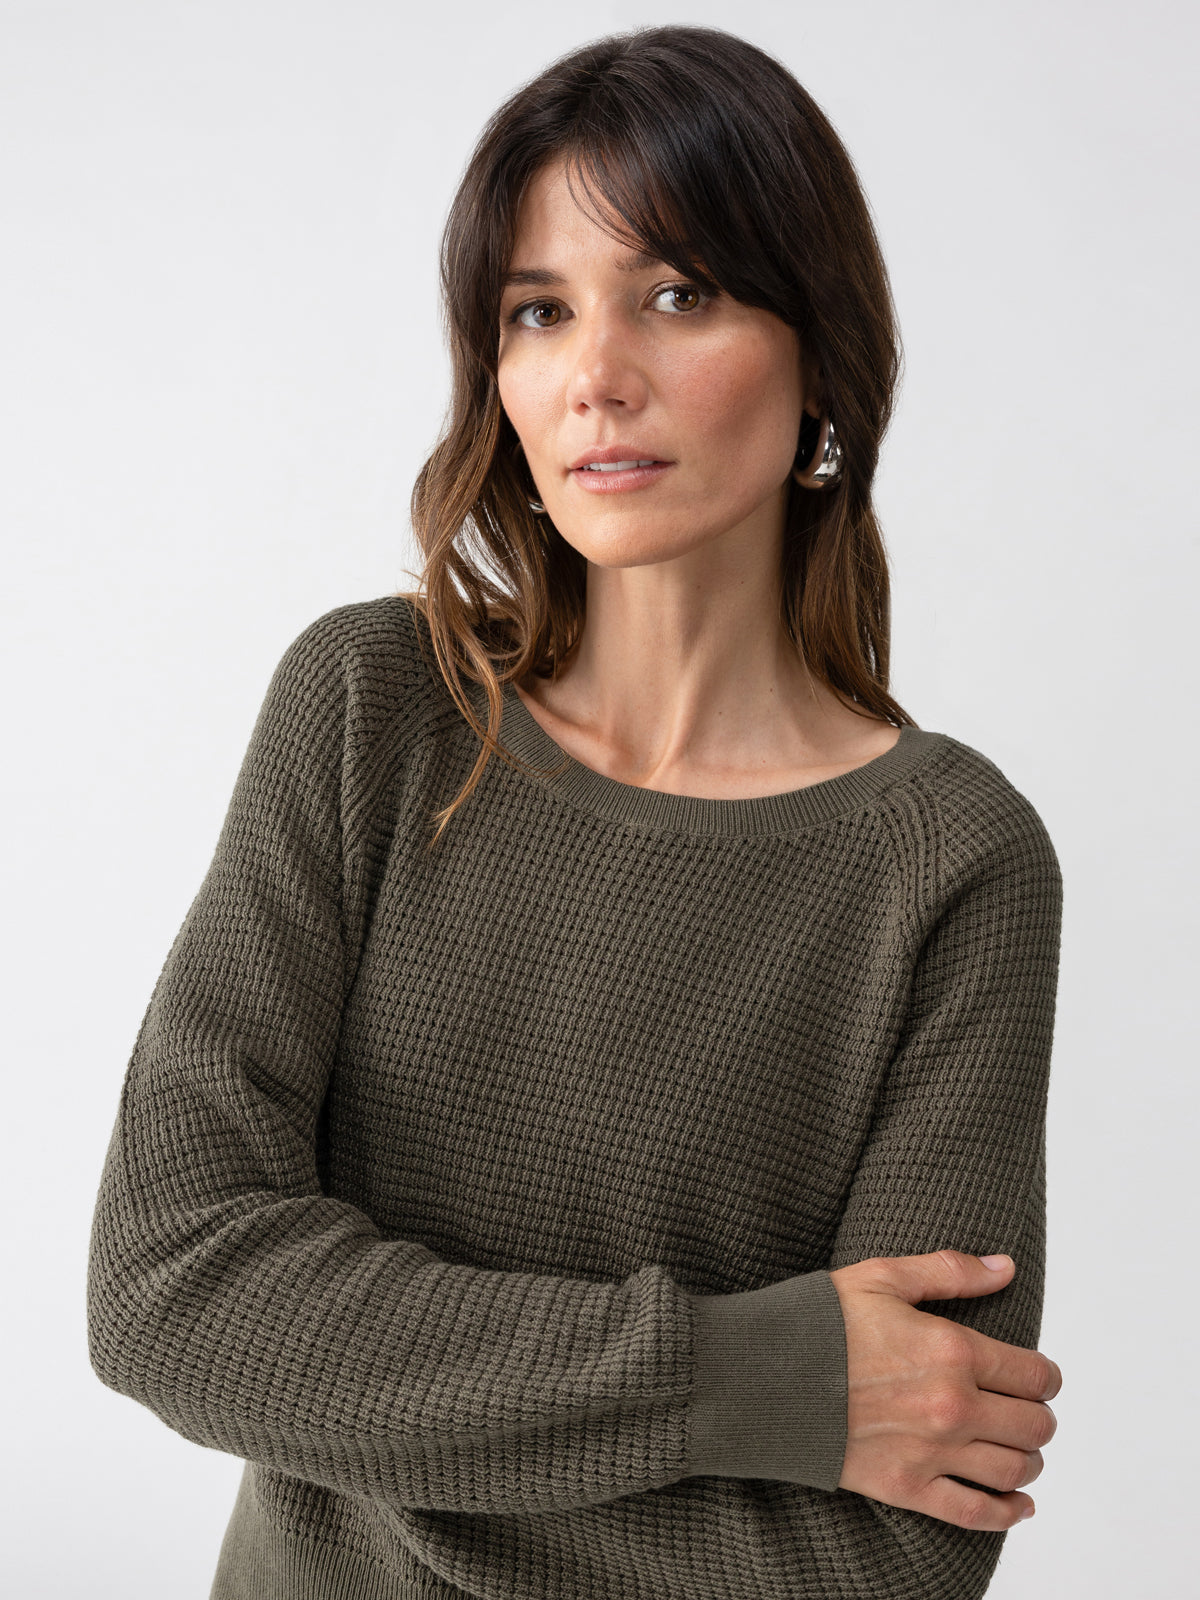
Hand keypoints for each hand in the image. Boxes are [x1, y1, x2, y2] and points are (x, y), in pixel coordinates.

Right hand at [829, 1250, 1060, 1530]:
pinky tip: (1019, 1503)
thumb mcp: (884, 1276)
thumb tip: (1007, 1266)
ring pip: (1015, 1469)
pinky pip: (977, 1512)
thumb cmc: (819, 1322)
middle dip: (1040, 1417)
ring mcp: (932, 1452)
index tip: (1039, 1376)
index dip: (1045, 1376)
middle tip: (1027, 1410)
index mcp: (952, 1349)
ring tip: (1021, 1451)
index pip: (1035, 1374)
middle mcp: (952, 1405)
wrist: (763, 1376)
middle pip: (1034, 1425)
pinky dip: (1008, 1512)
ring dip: (1029, 1460)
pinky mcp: (907, 1488)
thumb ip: (951, 1271)